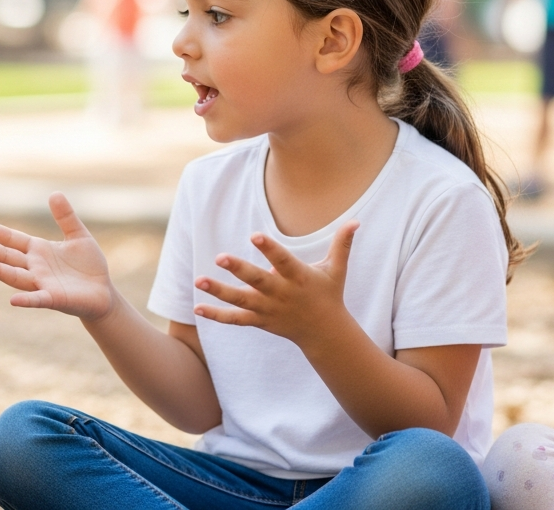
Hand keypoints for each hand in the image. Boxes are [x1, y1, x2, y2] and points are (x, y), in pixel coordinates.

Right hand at [0, 192, 116, 321]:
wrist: (103, 293)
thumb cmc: (88, 266)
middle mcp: (35, 267)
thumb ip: (66, 217)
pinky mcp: (54, 299)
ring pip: (16, 277)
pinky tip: (13, 300)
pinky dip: (26, 300)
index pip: (12, 240)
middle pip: (7, 257)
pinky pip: (38, 299)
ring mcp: (42, 284)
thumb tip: (55, 193)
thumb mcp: (78, 236)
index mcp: (38, 251)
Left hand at [193, 222, 358, 346]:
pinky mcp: (260, 321)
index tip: (254, 235)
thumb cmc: (329, 294)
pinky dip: (217, 316)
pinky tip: (198, 308)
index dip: (269, 248)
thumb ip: (342, 244)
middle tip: (220, 257)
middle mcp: (281, 294)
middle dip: (239, 270)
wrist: (325, 333)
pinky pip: (236, 320)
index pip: (282, 261)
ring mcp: (268, 310)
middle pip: (257, 281)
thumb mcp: (337, 269)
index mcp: (298, 278)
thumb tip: (356, 220)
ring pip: (241, 301)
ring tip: (199, 280)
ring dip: (219, 292)